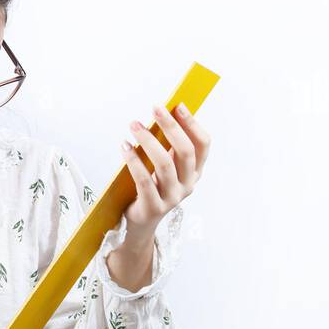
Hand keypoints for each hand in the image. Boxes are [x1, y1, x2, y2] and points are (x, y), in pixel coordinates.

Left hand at [120, 102, 210, 238]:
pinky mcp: (154, 207)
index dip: (192, 125)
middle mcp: (188, 185)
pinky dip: (133, 160)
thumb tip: (162, 115)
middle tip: (155, 109)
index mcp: (195, 172)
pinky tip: (125, 146)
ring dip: (148, 140)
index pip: (203, 145)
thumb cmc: (152, 187)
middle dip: (171, 127)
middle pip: (185, 152)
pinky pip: (144, 180)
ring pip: (164, 164)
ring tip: (134, 125)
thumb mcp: (164, 166)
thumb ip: (167, 147)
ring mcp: (172, 198)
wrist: (140, 222)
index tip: (178, 106)